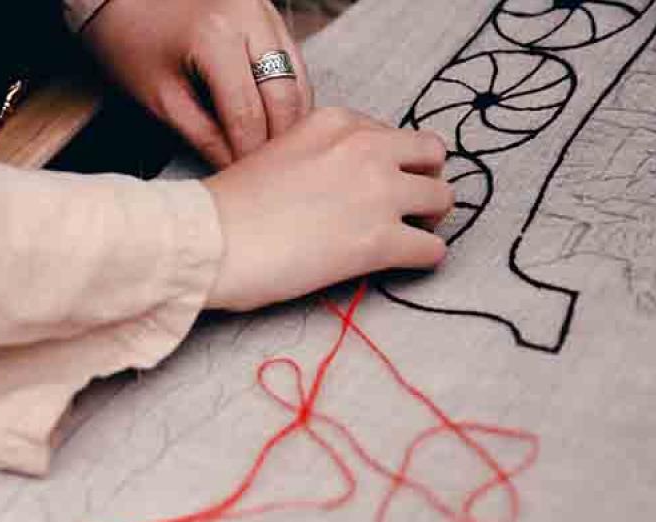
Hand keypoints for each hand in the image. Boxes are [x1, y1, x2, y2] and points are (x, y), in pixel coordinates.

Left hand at [83, 0, 311, 168]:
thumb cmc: (128, 42)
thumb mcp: (158, 97)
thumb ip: (201, 135)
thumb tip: (234, 167)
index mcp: (217, 37)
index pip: (248, 113)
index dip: (249, 154)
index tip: (247, 183)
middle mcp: (251, 16)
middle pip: (285, 94)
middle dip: (279, 140)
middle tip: (269, 175)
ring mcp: (264, 9)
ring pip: (298, 76)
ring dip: (291, 117)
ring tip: (275, 154)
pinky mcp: (268, 10)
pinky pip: (293, 59)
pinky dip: (289, 92)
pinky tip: (276, 121)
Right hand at [202, 108, 453, 310]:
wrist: (211, 242)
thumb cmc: (228, 208)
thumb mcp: (276, 152)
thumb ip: (318, 156)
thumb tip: (340, 188)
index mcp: (337, 122)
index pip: (391, 134)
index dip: (388, 163)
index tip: (371, 187)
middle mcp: (366, 148)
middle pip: (431, 155)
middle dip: (423, 180)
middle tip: (404, 209)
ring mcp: (378, 193)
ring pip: (444, 199)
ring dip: (429, 220)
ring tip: (405, 238)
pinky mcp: (382, 241)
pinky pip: (434, 249)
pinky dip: (424, 259)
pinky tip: (399, 266)